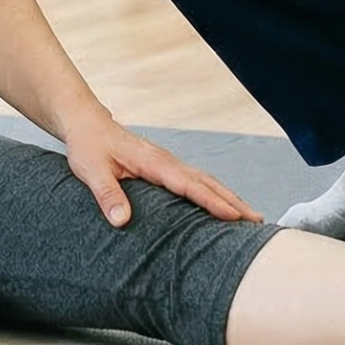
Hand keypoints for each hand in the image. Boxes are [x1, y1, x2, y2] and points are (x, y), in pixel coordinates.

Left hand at [62, 114, 260, 226]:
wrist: (87, 123)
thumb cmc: (88, 146)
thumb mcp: (91, 171)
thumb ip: (107, 194)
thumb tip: (122, 221)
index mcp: (153, 162)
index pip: (188, 185)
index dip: (212, 201)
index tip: (234, 216)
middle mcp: (167, 161)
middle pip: (207, 182)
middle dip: (233, 201)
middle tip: (258, 221)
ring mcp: (169, 163)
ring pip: (206, 180)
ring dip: (229, 197)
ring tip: (251, 217)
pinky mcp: (166, 167)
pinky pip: (197, 181)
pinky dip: (215, 193)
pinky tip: (223, 206)